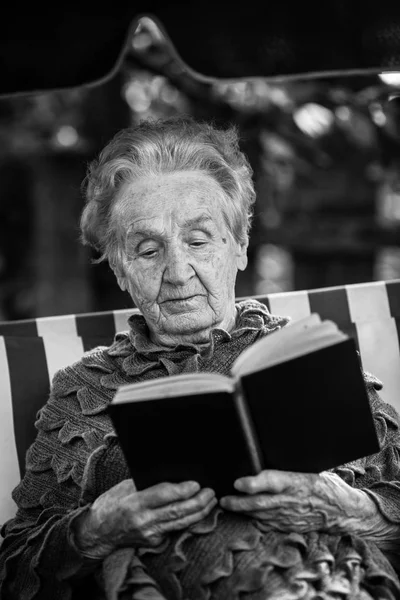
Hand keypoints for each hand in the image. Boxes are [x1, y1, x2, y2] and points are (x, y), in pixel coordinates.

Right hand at [74, 479, 216, 558]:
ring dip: (200, 512)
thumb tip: (175, 475)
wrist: (98, 531)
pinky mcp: (153, 543)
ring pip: (181, 523)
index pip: (164, 495)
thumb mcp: (126, 486)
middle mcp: (143, 521)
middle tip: (211, 492)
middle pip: (178, 511)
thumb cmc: (112, 502)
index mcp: (134, 503)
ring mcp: (149, 534)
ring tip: (211, 501)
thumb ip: (149, 484)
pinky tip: (198, 512)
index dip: (183, 490)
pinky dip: (189, 520)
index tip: (197, 483)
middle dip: (199, 502)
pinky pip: (175, 530)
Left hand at [219, 470, 376, 534]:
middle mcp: (291, 501)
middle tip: (223, 499)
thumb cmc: (327, 484)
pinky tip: (244, 516)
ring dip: (242, 512)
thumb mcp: (312, 468)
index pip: (272, 481)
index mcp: (297, 482)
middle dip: (239, 503)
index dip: (253, 483)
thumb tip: (271, 450)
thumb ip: (290, 467)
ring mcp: (289, 517)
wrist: (344, 511)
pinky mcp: (290, 526)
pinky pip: (268, 524)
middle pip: (260, 503)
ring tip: (227, 505)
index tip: (238, 482)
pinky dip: (255, 520)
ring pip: (260, 515)